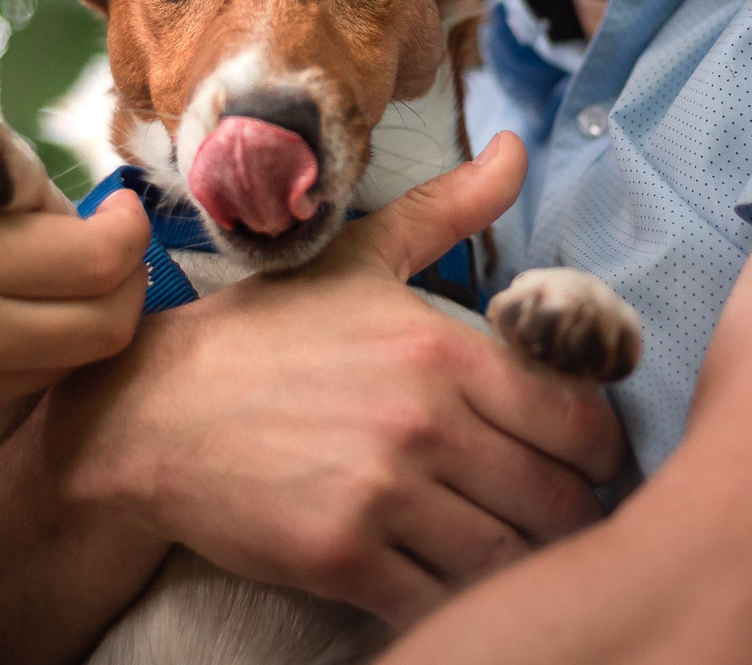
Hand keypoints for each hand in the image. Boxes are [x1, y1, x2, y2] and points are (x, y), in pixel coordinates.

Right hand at [0, 165, 149, 456]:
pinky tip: (10, 317)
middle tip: (108, 247)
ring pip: (75, 362)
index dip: (127, 228)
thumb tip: (42, 199)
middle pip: (111, 325)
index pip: (99, 256)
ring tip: (55, 278)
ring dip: (86, 318)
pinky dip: (41, 350)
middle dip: (127, 280)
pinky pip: (24, 386)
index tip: (119, 206)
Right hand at [40, 133, 625, 625]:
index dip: (600, 449)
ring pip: (510, 560)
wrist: (151, 413)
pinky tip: (445, 579)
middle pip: (560, 499)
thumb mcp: (360, 258)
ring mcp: (381, 494)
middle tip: (554, 512)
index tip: (584, 459)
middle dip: (570, 512)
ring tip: (508, 548)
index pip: (580, 419)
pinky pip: (443, 602)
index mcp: (440, 346)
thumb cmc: (266, 337)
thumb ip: (450, 210)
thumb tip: (519, 149)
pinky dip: (457, 602)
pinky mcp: (342, 559)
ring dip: (521, 562)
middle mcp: (422, 420)